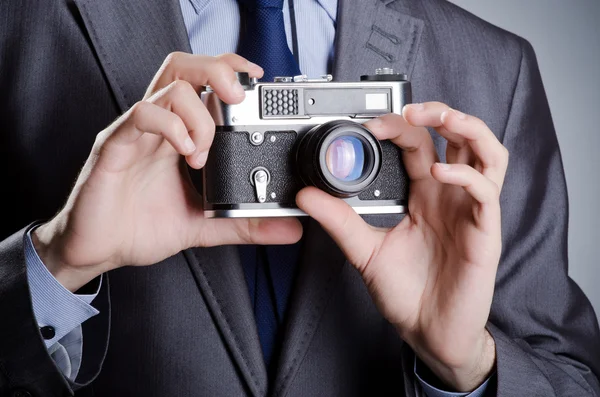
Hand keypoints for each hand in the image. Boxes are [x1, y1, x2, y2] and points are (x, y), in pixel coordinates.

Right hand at [34, 53, 301, 291]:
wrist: (101, 250)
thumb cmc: (142, 227)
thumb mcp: (204, 225)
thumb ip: (245, 223)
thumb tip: (288, 228)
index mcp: (176, 136)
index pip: (200, 82)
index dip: (229, 70)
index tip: (257, 82)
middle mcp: (157, 127)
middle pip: (184, 68)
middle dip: (217, 71)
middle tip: (239, 97)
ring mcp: (135, 133)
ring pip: (170, 86)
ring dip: (199, 113)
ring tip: (205, 149)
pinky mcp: (115, 147)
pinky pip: (142, 115)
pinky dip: (172, 126)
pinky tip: (186, 152)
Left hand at [297, 102, 506, 390]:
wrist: (427, 331)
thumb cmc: (405, 292)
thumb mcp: (364, 250)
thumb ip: (339, 221)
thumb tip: (306, 195)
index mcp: (423, 196)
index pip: (419, 145)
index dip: (399, 126)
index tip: (368, 124)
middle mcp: (449, 197)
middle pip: (459, 137)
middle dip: (439, 112)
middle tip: (411, 108)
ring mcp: (469, 212)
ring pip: (488, 154)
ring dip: (467, 129)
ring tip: (439, 119)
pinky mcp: (484, 233)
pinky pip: (485, 193)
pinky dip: (465, 176)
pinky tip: (439, 174)